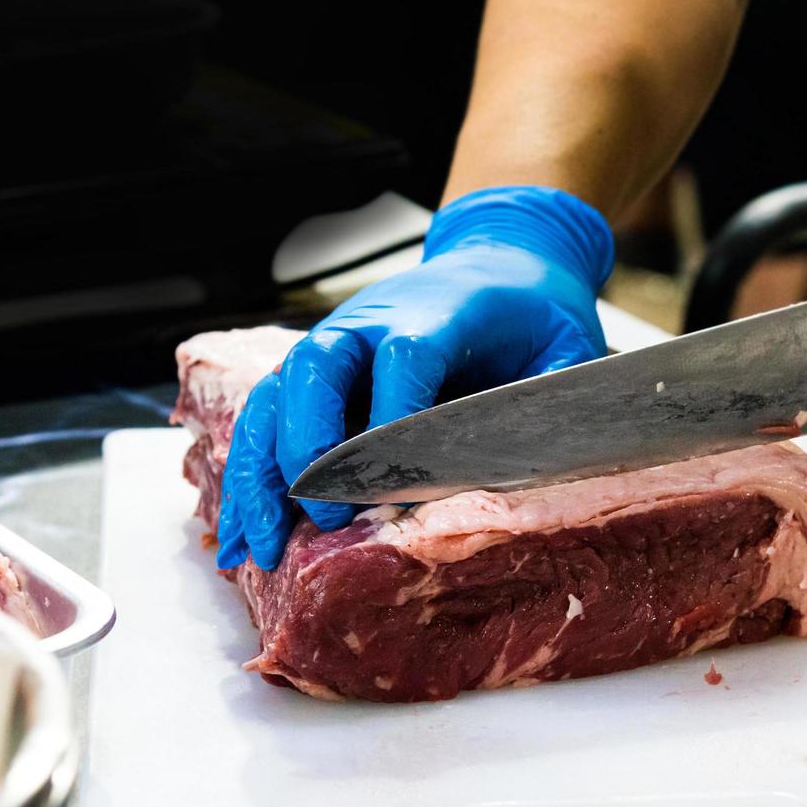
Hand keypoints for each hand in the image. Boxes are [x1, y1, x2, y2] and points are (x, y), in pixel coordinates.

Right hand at [217, 185, 613, 569]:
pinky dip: (248, 478)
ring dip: (259, 473)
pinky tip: (241, 533)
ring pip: (275, 398)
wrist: (500, 262)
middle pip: (316, 370)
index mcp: (440, 313)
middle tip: (317, 514)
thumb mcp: (566, 347)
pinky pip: (267, 420)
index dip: (391, 414)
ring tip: (257, 544)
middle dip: (307, 446)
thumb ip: (556, 401)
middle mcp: (371, 323)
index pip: (405, 356)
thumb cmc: (531, 311)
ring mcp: (336, 347)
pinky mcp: (316, 375)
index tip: (385, 482)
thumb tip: (543, 468)